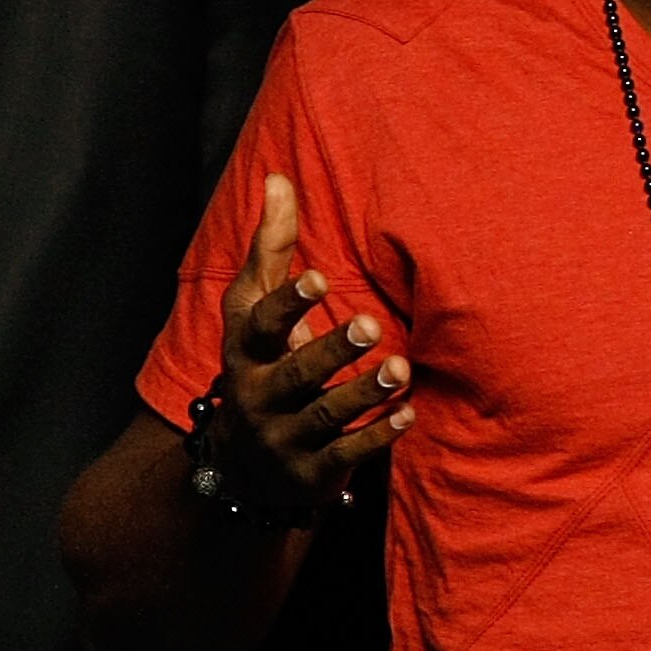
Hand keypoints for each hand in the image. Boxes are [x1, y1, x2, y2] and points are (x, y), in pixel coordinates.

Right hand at [207, 174, 412, 508]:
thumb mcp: (254, 308)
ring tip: (401, 369)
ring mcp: (282, 438)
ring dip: (364, 393)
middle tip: (371, 323)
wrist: (242, 465)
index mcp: (245, 351)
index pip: (262, 324)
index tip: (317, 278)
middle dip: (332, 350)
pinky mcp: (310, 472)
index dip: (288, 303)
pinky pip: (346, 454)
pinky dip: (377, 437)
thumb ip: (272, 247)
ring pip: (324, 415)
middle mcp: (258, 395)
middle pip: (296, 373)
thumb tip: (278, 177)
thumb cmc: (262, 361)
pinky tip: (408, 414)